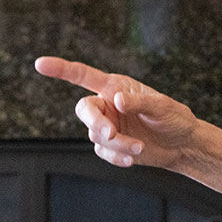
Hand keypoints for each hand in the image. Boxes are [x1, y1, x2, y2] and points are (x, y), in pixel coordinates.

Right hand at [34, 56, 199, 170]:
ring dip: (117, 143)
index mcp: (115, 86)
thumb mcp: (163, 107)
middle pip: (84, 110)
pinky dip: (116, 156)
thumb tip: (116, 99)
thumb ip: (139, 102)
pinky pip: (103, 152)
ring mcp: (107, 126)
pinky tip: (133, 158)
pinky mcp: (110, 146)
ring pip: (96, 136)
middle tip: (111, 133)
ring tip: (139, 148)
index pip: (82, 75)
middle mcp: (107, 104)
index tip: (40, 64)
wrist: (182, 145)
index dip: (61, 69)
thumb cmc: (174, 119)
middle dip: (95, 122)